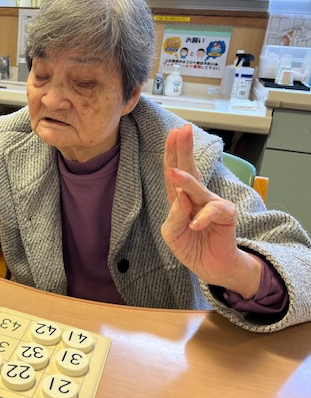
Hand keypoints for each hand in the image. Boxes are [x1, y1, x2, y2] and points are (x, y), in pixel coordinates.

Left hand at [161, 124, 261, 297]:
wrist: (210, 266)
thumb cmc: (190, 246)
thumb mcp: (172, 233)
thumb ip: (174, 215)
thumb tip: (180, 196)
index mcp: (180, 197)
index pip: (174, 171)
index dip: (171, 153)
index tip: (172, 134)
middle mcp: (196, 196)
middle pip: (189, 169)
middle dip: (184, 149)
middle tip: (182, 130)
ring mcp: (212, 204)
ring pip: (198, 189)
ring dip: (186, 181)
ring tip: (173, 173)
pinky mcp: (226, 215)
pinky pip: (213, 211)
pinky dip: (202, 218)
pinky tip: (195, 225)